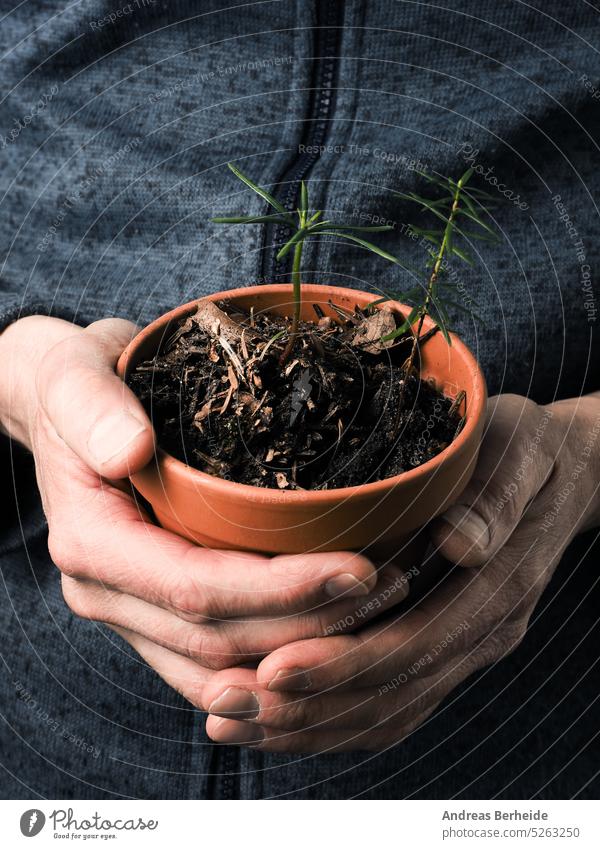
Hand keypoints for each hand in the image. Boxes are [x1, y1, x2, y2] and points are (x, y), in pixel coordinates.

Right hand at [0, 315, 407, 670]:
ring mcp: (130, 611)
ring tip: (377, 608)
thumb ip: (94, 407)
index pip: (194, 588)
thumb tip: (130, 448)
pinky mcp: (155, 613)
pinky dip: (273, 658)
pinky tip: (331, 632)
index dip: (280, 589)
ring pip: (221, 666)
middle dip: (308, 622)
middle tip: (389, 586)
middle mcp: (106, 592)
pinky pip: (214, 662)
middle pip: (217, 639)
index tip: (358, 567)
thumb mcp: (75, 376)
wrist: (67, 408)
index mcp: (90, 543)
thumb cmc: (78, 387)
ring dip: (301, 649)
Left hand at [169, 392, 597, 751]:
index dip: (344, 664)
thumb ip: (496, 496)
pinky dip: (331, 718)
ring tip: (231, 718)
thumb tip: (461, 543)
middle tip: (224, 703)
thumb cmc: (529, 449)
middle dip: (304, 707)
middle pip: (390, 695)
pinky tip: (277, 714)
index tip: (274, 666)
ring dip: (307, 725)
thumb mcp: (521, 449)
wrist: (564, 473)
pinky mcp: (445, 646)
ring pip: (384, 712)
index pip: (414, 646)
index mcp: (498, 589)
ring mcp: (464, 646)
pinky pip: (391, 704)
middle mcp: (481, 632)